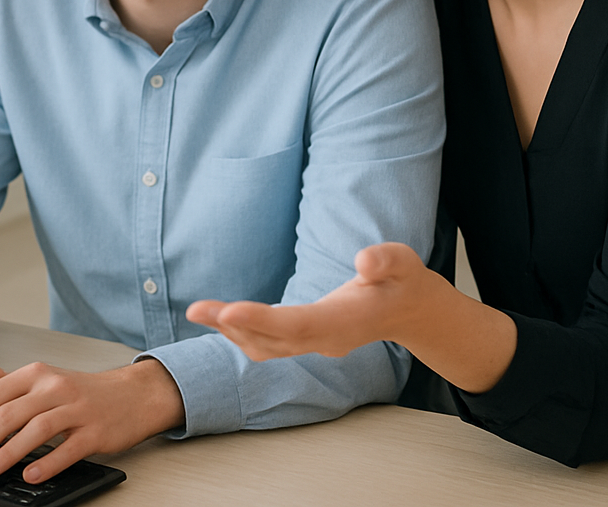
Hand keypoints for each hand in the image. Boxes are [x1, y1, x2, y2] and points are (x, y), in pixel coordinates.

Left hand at [0, 358, 184, 483]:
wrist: (132, 394)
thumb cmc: (83, 392)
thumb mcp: (46, 382)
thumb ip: (14, 396)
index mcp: (37, 373)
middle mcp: (55, 386)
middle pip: (7, 414)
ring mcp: (76, 408)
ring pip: (33, 431)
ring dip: (5, 454)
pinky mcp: (95, 431)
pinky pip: (65, 450)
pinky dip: (44, 465)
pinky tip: (28, 476)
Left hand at [186, 242, 433, 359]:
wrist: (411, 311)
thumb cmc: (403, 281)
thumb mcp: (403, 262)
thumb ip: (385, 260)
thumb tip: (363, 262)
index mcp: (345, 322)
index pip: (297, 324)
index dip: (261, 320)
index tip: (227, 311)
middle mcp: (326, 339)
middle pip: (273, 340)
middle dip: (232, 325)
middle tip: (196, 309)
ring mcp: (316, 344)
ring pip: (267, 347)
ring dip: (231, 331)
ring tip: (198, 311)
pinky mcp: (308, 339)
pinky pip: (270, 345)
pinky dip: (243, 333)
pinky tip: (222, 318)